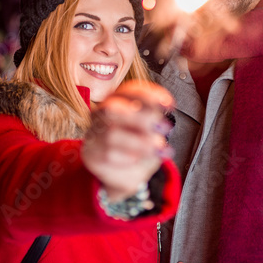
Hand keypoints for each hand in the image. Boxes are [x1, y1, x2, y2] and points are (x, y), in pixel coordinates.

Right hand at [82, 80, 174, 202]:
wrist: (122, 172)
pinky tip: (139, 159)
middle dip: (141, 117)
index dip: (150, 94)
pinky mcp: (93, 156)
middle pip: (113, 107)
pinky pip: (109, 155)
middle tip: (164, 127)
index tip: (169, 104)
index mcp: (116, 100)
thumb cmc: (137, 143)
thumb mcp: (149, 128)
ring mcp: (94, 135)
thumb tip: (163, 111)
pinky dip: (129, 157)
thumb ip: (153, 116)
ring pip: (112, 134)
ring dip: (140, 142)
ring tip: (159, 147)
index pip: (128, 90)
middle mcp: (101, 114)